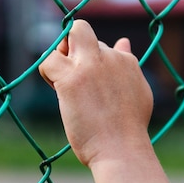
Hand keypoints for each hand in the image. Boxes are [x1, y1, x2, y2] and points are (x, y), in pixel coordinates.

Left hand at [39, 20, 152, 167]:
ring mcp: (91, 65)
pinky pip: (48, 59)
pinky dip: (46, 72)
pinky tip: (56, 89)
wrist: (122, 150)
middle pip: (83, 32)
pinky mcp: (71, 78)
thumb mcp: (137, 91)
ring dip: (59, 54)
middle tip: (69, 72)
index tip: (90, 86)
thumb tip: (123, 42)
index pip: (102, 46)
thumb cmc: (128, 130)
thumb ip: (128, 65)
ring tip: (62, 81)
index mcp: (126, 61)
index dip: (90, 62)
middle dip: (72, 45)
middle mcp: (110, 57)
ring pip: (70, 33)